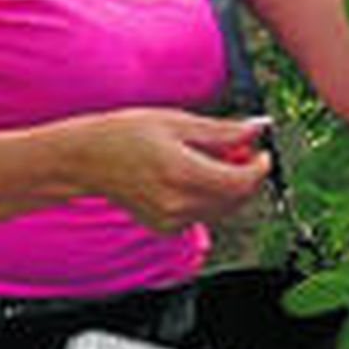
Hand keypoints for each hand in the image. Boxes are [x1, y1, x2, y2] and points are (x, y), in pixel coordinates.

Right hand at [84, 109, 271, 231]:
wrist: (86, 159)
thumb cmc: (126, 133)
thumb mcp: (176, 121)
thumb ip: (221, 130)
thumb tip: (256, 128)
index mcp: (183, 173)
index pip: (241, 182)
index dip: (259, 168)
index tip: (262, 153)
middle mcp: (178, 202)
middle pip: (236, 198)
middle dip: (246, 176)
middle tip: (239, 150)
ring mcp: (171, 219)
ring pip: (223, 209)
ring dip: (229, 187)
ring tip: (212, 159)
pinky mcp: (165, 227)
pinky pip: (202, 215)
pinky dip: (209, 197)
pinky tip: (193, 176)